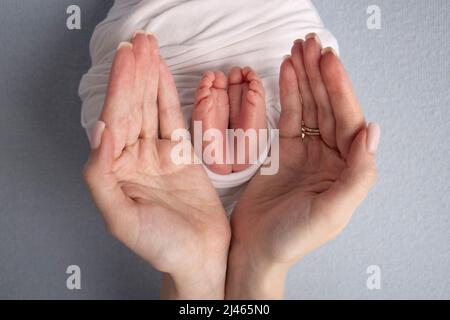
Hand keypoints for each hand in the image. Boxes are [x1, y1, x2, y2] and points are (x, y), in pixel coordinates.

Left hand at [83, 32, 229, 298]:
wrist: (200, 255)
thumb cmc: (161, 245)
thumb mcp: (120, 218)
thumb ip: (101, 175)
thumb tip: (100, 131)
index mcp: (116, 170)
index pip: (115, 120)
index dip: (119, 87)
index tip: (125, 59)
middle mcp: (134, 158)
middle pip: (132, 107)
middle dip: (134, 73)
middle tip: (139, 43)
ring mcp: (158, 154)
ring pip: (151, 108)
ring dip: (149, 77)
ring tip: (148, 48)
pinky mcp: (181, 154)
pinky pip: (173, 119)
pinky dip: (168, 95)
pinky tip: (163, 75)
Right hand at [226, 35, 379, 298]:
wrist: (255, 249)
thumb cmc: (293, 238)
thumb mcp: (332, 212)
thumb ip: (358, 174)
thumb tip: (372, 131)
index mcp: (347, 170)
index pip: (347, 120)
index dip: (339, 89)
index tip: (328, 61)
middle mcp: (330, 157)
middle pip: (328, 107)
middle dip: (320, 75)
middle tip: (311, 45)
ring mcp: (307, 152)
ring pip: (309, 107)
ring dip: (305, 78)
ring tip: (298, 50)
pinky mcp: (284, 151)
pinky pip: (289, 116)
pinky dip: (288, 93)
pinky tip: (287, 72)